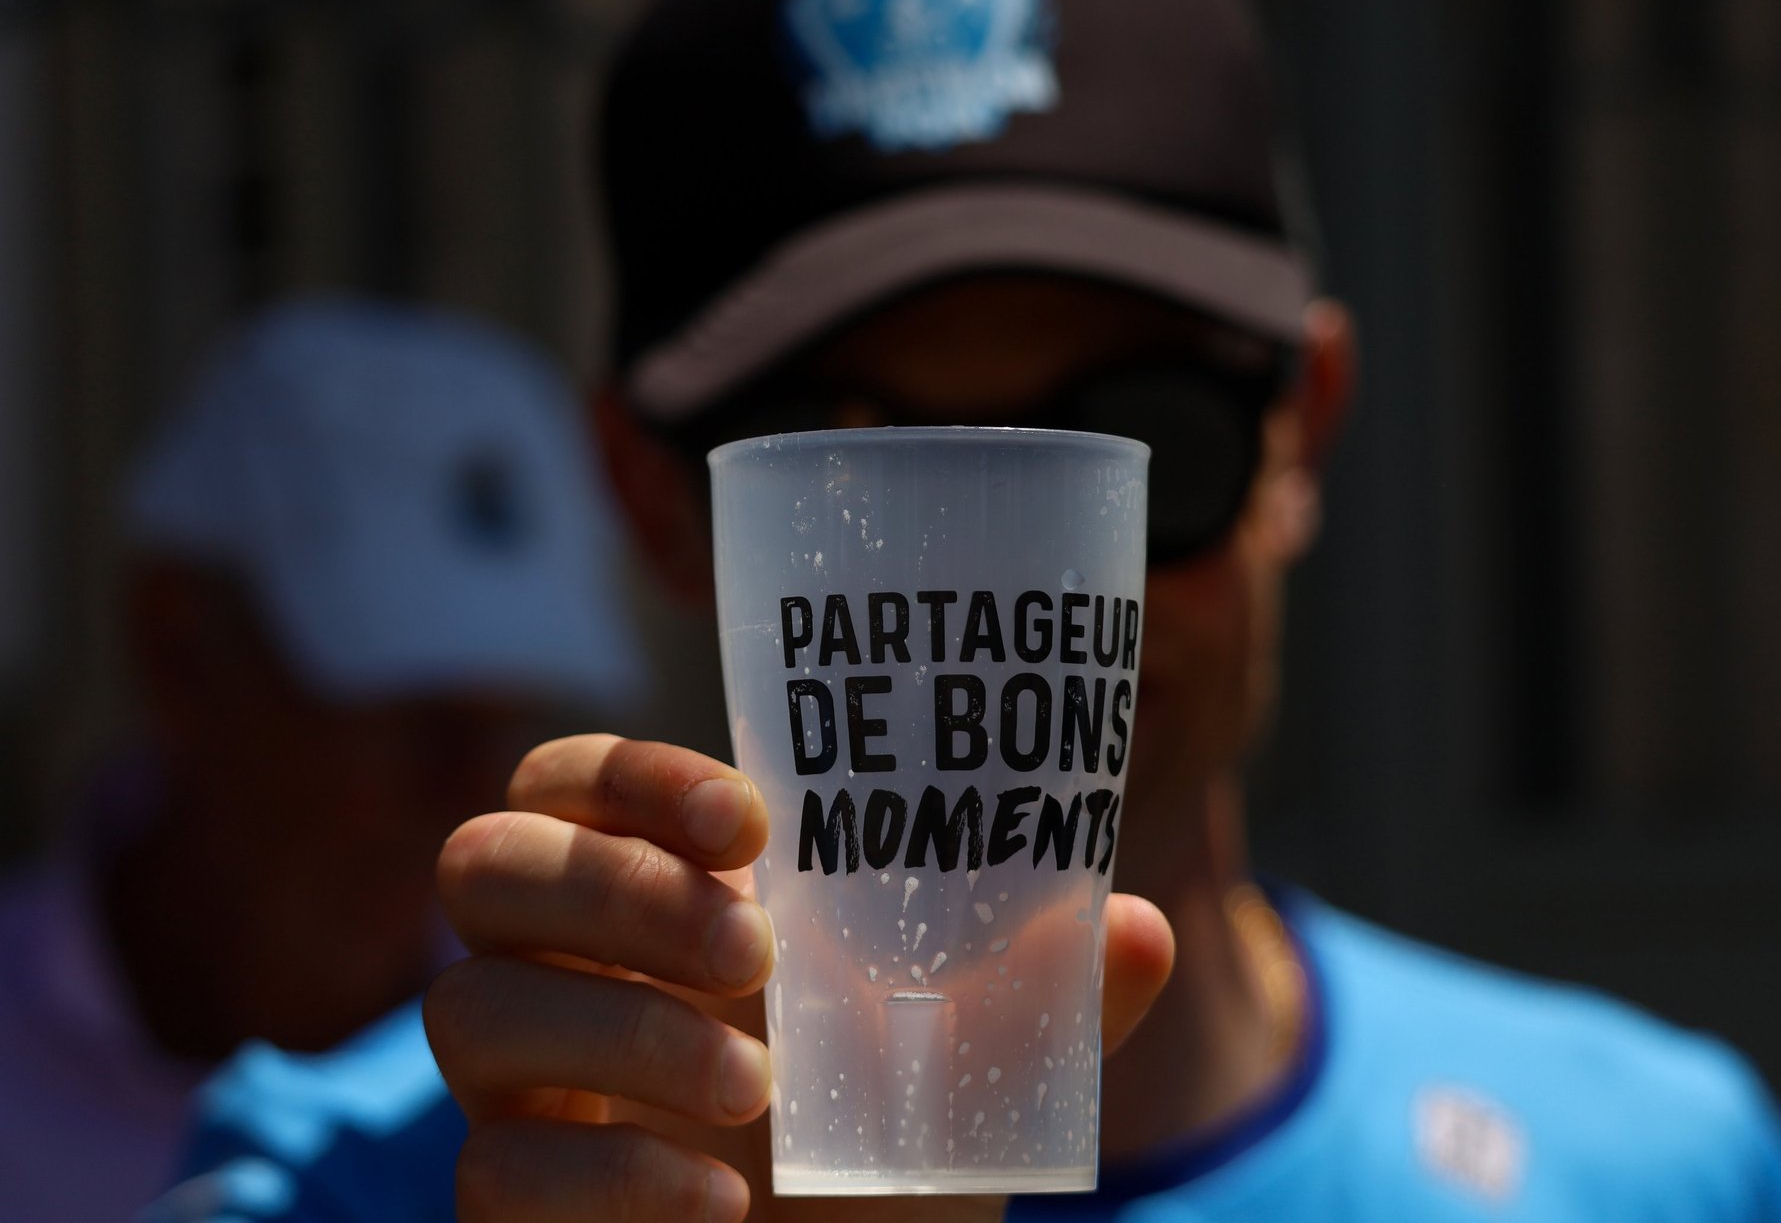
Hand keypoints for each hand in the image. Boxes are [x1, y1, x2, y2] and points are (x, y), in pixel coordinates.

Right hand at [427, 735, 1174, 1221]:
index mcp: (654, 901)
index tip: (752, 820)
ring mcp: (522, 1095)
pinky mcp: (510, 1206)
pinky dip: (610, 1181)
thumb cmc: (895, 1152)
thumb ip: (1046, 993)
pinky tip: (719, 1208)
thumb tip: (1137, 927)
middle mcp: (563, 977)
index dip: (630, 777)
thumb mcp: (980, 1064)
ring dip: (623, 1037)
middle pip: (482, 865)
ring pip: (466, 1012)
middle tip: (754, 948)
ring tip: (758, 1086)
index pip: (568, 781)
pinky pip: (493, 1173)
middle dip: (613, 889)